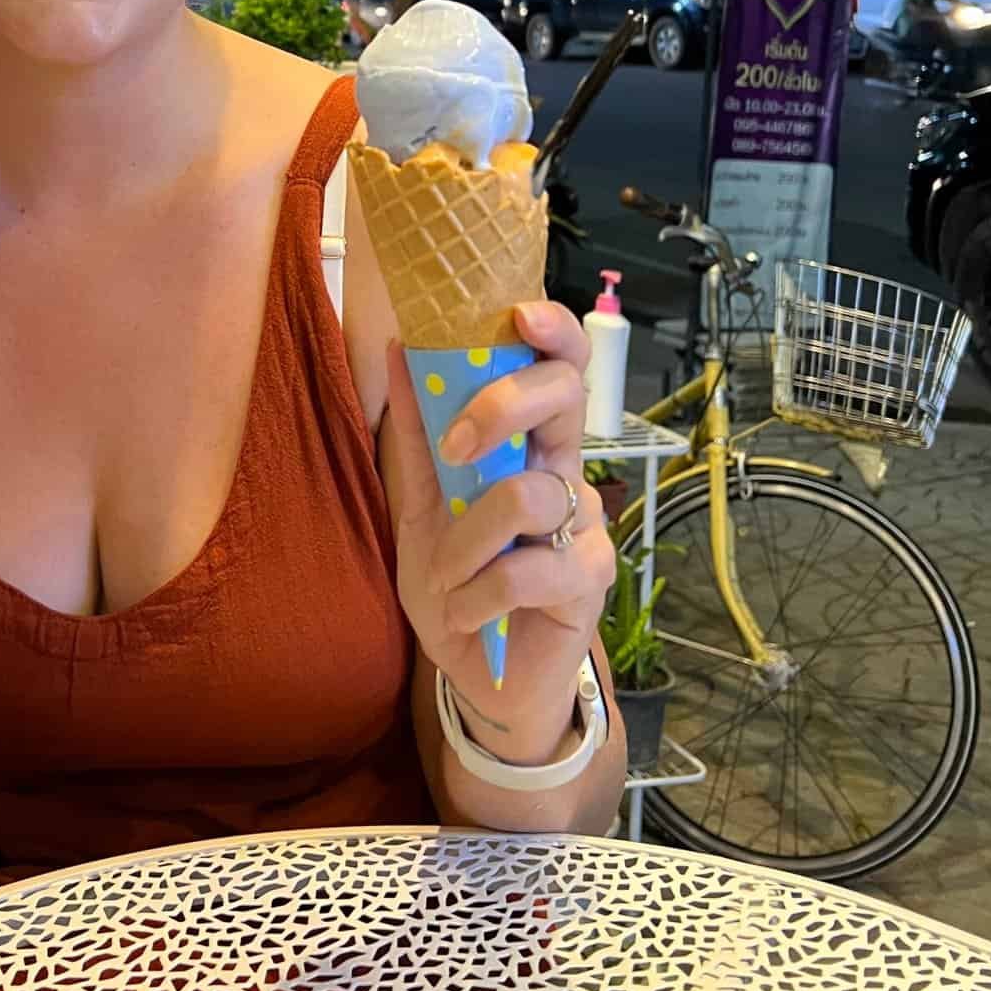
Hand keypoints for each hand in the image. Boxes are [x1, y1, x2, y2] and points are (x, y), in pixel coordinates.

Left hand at [382, 301, 613, 764]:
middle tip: (455, 449)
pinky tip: (468, 614)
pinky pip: (522, 568)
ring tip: (450, 577)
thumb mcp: (416, 508)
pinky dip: (475, 594)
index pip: (560, 368)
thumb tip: (400, 349)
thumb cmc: (456, 582)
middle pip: (565, 398)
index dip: (552, 331)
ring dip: (465, 540)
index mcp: (530, 444)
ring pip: (527, 493)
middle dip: (501, 405)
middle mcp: (567, 472)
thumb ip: (413, 437)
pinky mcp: (590, 580)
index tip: (518, 314)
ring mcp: (586, 525)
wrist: (477, 676)